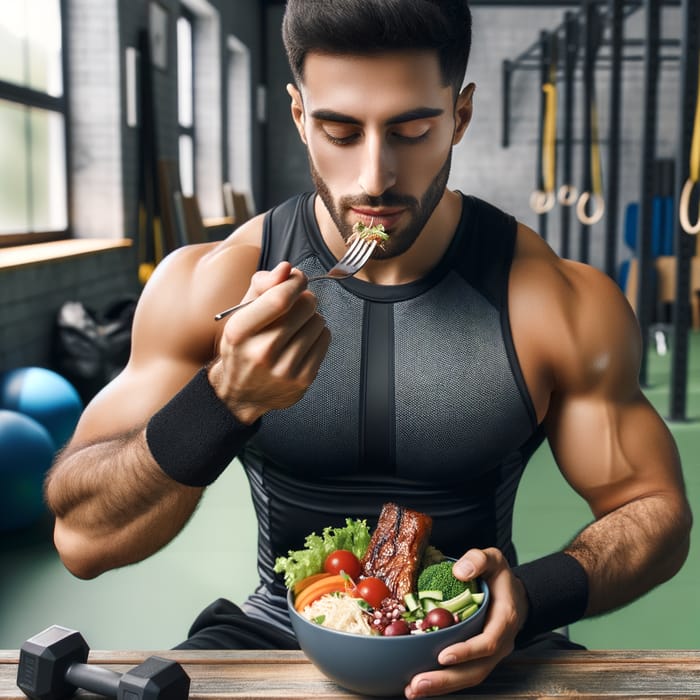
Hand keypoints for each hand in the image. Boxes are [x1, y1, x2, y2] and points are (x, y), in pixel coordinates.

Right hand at [209, 261, 330, 422]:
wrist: (240, 393)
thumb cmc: (243, 346)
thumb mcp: (241, 313)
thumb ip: (262, 286)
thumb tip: (287, 269)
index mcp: (239, 332)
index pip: (280, 299)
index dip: (295, 282)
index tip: (297, 278)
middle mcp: (261, 352)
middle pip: (304, 307)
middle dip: (305, 298)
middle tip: (297, 304)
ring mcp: (284, 369)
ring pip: (318, 322)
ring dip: (312, 317)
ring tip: (297, 326)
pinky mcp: (302, 380)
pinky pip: (325, 340)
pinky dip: (319, 334)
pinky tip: (304, 340)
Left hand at [404, 548, 527, 698]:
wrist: (513, 593)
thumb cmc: (499, 576)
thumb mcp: (493, 559)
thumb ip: (478, 560)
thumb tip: (460, 572)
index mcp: (504, 619)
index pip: (487, 642)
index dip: (467, 652)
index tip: (443, 656)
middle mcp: (499, 643)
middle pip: (476, 670)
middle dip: (446, 680)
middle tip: (417, 684)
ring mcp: (489, 654)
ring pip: (468, 677)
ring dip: (441, 686)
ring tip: (413, 690)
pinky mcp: (477, 658)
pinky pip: (462, 673)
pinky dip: (442, 681)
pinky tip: (418, 684)